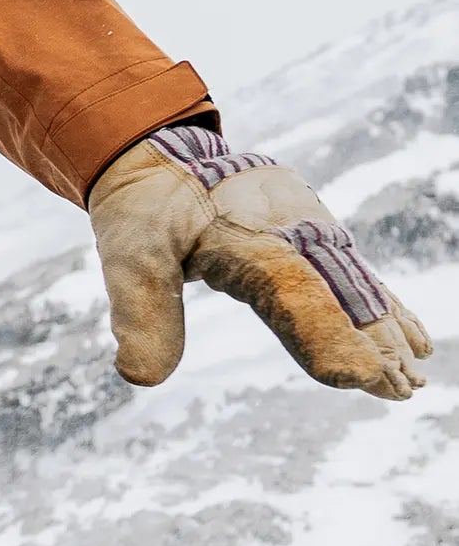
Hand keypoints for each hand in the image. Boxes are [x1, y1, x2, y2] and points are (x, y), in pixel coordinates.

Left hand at [89, 123, 430, 400]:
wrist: (163, 154)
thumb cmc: (145, 207)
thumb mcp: (131, 255)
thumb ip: (142, 312)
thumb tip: (138, 378)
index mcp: (249, 237)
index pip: (296, 294)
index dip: (328, 336)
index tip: (359, 376)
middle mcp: (294, 232)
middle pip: (342, 295)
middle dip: (374, 345)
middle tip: (402, 391)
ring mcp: (312, 230)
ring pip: (358, 288)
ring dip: (387, 334)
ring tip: (413, 381)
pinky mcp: (316, 234)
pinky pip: (358, 274)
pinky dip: (386, 308)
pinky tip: (415, 340)